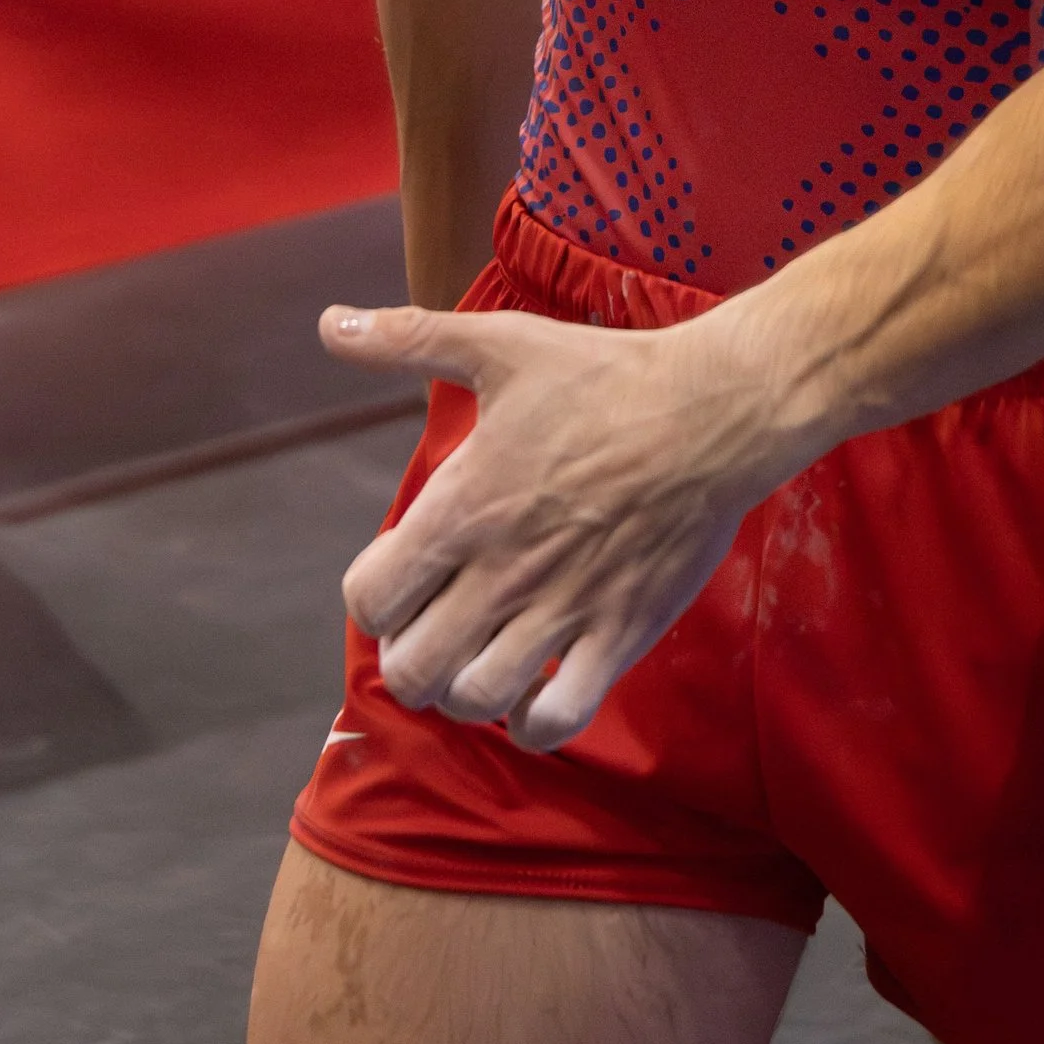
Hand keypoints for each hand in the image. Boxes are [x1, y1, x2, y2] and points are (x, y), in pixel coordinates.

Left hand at [319, 298, 781, 753]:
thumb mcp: (499, 343)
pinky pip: (558, 719)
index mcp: (464, 506)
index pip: (370, 599)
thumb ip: (408, 339)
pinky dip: (535, 721)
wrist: (712, 410)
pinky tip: (538, 687)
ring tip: (483, 655)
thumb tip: (330, 323)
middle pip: (412, 669)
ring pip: (476, 700)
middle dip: (410, 656)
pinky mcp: (620, 634)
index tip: (402, 577)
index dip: (374, 596)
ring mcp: (563, 610)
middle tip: (437, 626)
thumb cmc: (604, 375)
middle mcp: (502, 570)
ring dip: (466, 689)